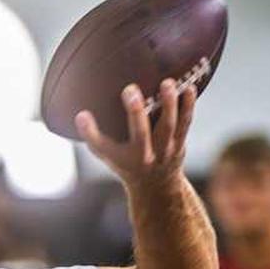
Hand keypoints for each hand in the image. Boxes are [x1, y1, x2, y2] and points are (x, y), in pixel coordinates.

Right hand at [76, 79, 196, 186]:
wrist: (156, 185)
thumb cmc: (127, 163)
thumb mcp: (107, 156)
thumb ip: (92, 136)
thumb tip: (79, 114)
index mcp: (122, 158)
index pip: (103, 146)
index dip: (91, 132)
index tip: (82, 115)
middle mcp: (144, 155)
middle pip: (139, 134)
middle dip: (135, 112)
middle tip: (130, 90)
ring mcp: (164, 149)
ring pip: (168, 126)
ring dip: (168, 105)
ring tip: (167, 83)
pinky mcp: (179, 142)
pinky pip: (185, 123)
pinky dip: (188, 106)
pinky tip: (189, 88)